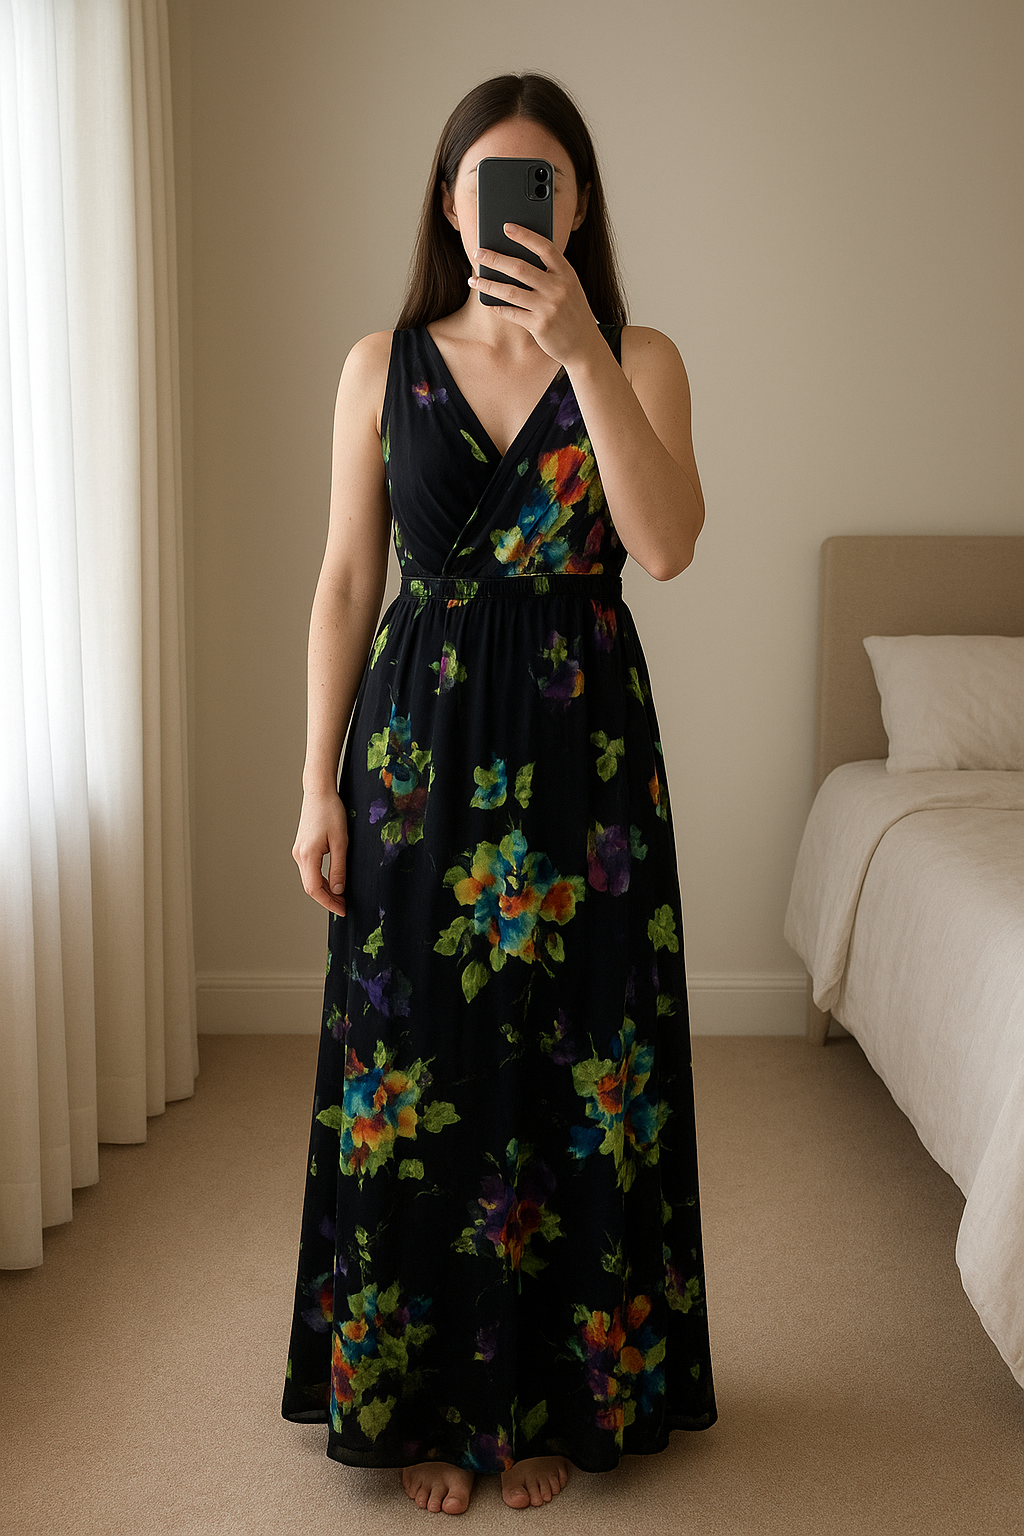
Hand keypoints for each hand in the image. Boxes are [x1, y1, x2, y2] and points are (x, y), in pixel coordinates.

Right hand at [292, 788, 348, 916]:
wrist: (319, 792)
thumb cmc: (331, 812)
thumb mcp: (341, 841)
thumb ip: (339, 867)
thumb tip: (339, 890)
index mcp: (308, 855)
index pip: (315, 889)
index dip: (329, 902)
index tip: (343, 910)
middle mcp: (299, 856)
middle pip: (310, 887)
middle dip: (327, 899)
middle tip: (345, 906)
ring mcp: (298, 851)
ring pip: (309, 879)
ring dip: (325, 890)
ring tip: (342, 896)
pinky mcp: (302, 847)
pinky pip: (310, 870)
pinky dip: (321, 879)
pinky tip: (333, 882)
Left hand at [469, 223, 603, 370]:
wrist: (584, 344)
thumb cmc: (571, 310)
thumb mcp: (568, 287)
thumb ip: (550, 273)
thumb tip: (514, 259)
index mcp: (567, 273)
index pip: (545, 247)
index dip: (525, 235)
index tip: (506, 227)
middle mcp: (559, 288)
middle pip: (521, 268)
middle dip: (495, 259)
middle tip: (478, 252)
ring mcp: (549, 308)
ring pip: (511, 291)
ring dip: (489, 284)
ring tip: (473, 279)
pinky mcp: (540, 326)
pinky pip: (512, 313)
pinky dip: (497, 307)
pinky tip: (487, 302)